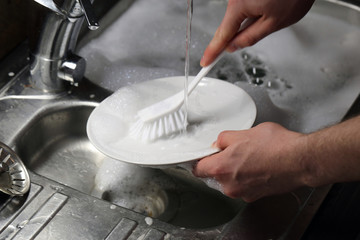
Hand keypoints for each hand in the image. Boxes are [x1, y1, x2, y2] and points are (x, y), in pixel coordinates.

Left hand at [193, 122, 311, 201]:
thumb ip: (224, 139)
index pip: (198, 168)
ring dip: (235, 170)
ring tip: (251, 157)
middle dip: (221, 163)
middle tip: (235, 151)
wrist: (300, 160)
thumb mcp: (244, 132)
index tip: (202, 157)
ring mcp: (243, 193)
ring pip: (230, 180)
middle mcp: (229, 185)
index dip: (200, 160)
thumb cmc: (276, 147)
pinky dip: (247, 177)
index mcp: (221, 168)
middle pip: (214, 175)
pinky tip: (259, 165)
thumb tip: (218, 144)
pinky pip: (244, 185)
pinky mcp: (255, 196)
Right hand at [200, 0, 314, 65]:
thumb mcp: (273, 23)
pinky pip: (242, 6)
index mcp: (239, 5)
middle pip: (228, 25)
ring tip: (269, 14)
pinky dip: (250, 12)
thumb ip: (250, 38)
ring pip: (236, 16)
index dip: (213, 51)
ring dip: (247, 22)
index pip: (222, 35)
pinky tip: (266, 8)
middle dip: (235, 36)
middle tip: (243, 41)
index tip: (206, 62)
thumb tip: (233, 47)